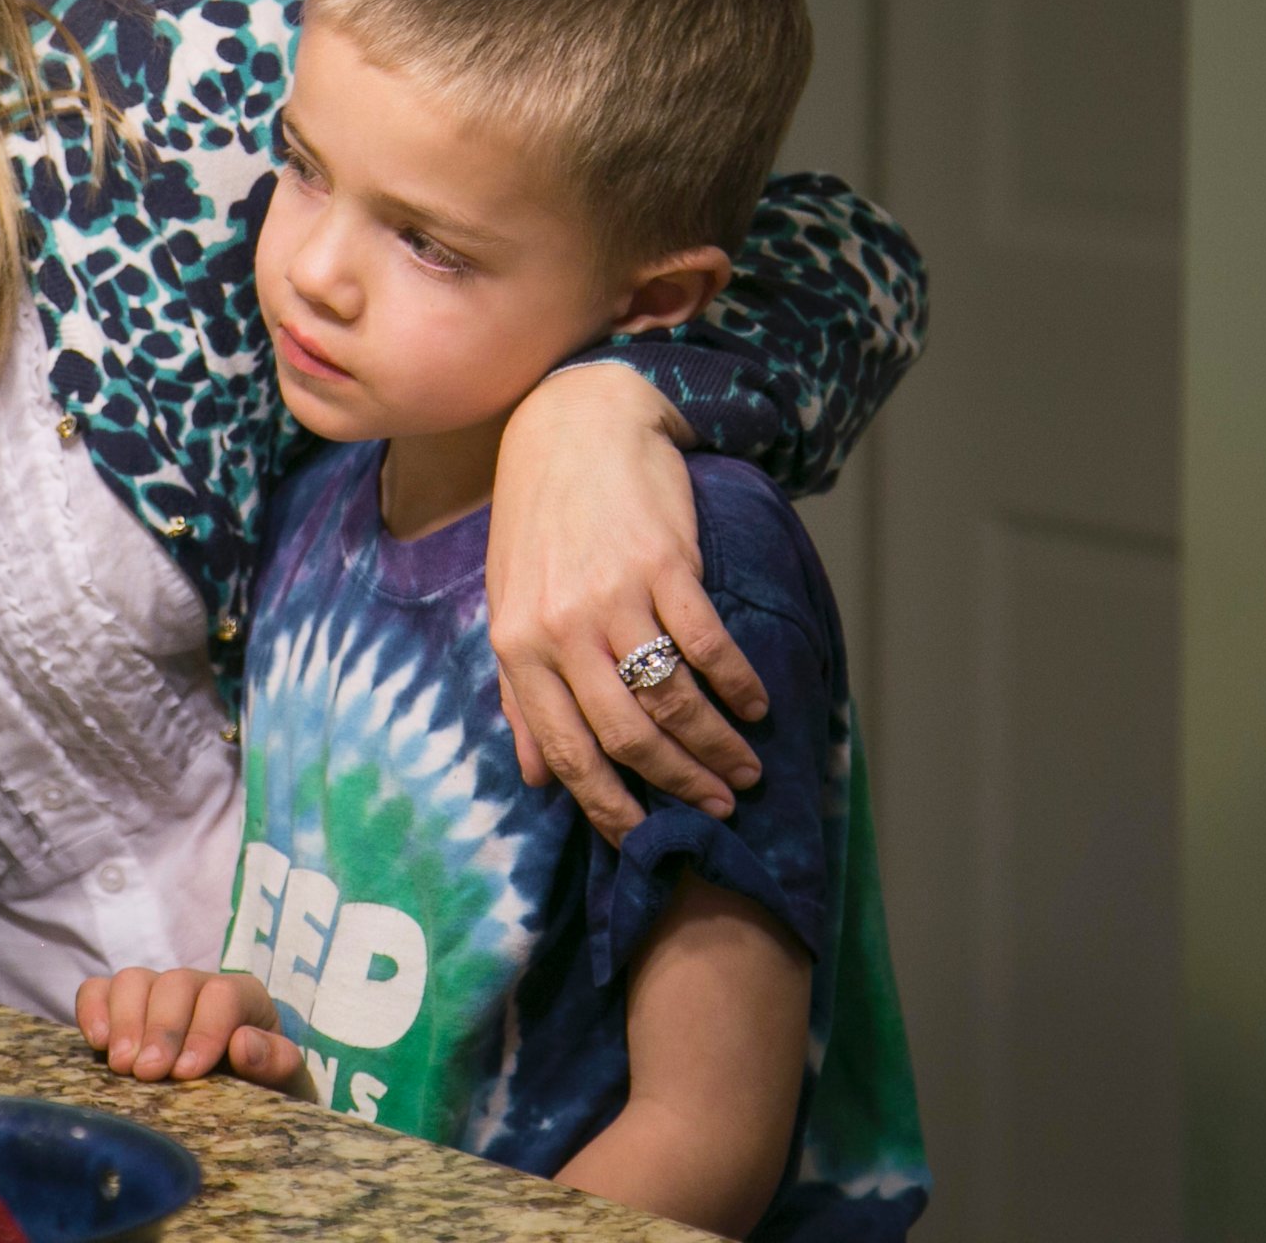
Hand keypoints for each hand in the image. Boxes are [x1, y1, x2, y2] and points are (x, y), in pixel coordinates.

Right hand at [73, 969, 310, 1097]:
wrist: (234, 1102)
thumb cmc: (260, 1091)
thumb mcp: (284, 1084)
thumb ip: (276, 1063)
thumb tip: (244, 1043)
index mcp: (243, 998)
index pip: (222, 995)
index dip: (204, 1030)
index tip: (186, 1072)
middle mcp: (196, 987)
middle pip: (174, 984)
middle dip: (161, 1029)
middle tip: (148, 1073)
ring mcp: (155, 994)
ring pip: (133, 981)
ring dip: (125, 1021)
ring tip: (122, 1066)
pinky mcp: (120, 1008)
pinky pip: (97, 990)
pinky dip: (92, 1010)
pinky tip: (97, 1043)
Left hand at [486, 363, 770, 843]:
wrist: (575, 427)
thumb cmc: (539, 523)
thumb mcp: (509, 603)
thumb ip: (520, 692)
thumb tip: (531, 778)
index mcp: (517, 645)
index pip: (564, 750)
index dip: (607, 805)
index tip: (643, 839)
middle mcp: (560, 627)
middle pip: (626, 735)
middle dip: (676, 783)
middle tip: (716, 805)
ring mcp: (613, 595)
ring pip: (672, 698)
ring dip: (717, 744)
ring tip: (744, 766)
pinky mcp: (664, 564)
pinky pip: (708, 644)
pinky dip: (738, 683)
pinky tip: (756, 703)